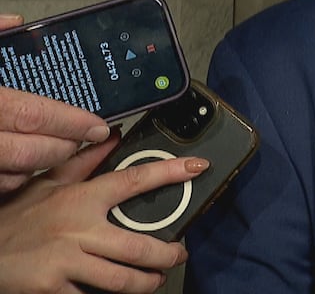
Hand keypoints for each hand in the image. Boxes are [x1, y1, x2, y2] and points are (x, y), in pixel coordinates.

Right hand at [0, 14, 110, 191]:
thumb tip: (17, 20)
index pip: (36, 115)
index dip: (73, 123)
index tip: (99, 126)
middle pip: (35, 151)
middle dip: (67, 146)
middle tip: (86, 136)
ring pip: (18, 173)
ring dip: (45, 163)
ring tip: (62, 146)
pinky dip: (17, 176)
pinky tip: (27, 163)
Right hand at [0, 130, 207, 293]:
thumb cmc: (16, 218)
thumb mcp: (48, 183)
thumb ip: (84, 162)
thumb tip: (114, 136)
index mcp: (81, 199)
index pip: (134, 180)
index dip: (169, 171)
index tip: (197, 167)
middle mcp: (77, 230)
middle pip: (138, 246)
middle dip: (166, 254)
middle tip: (178, 254)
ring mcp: (66, 262)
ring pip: (121, 278)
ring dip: (147, 281)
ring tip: (156, 278)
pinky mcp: (52, 289)